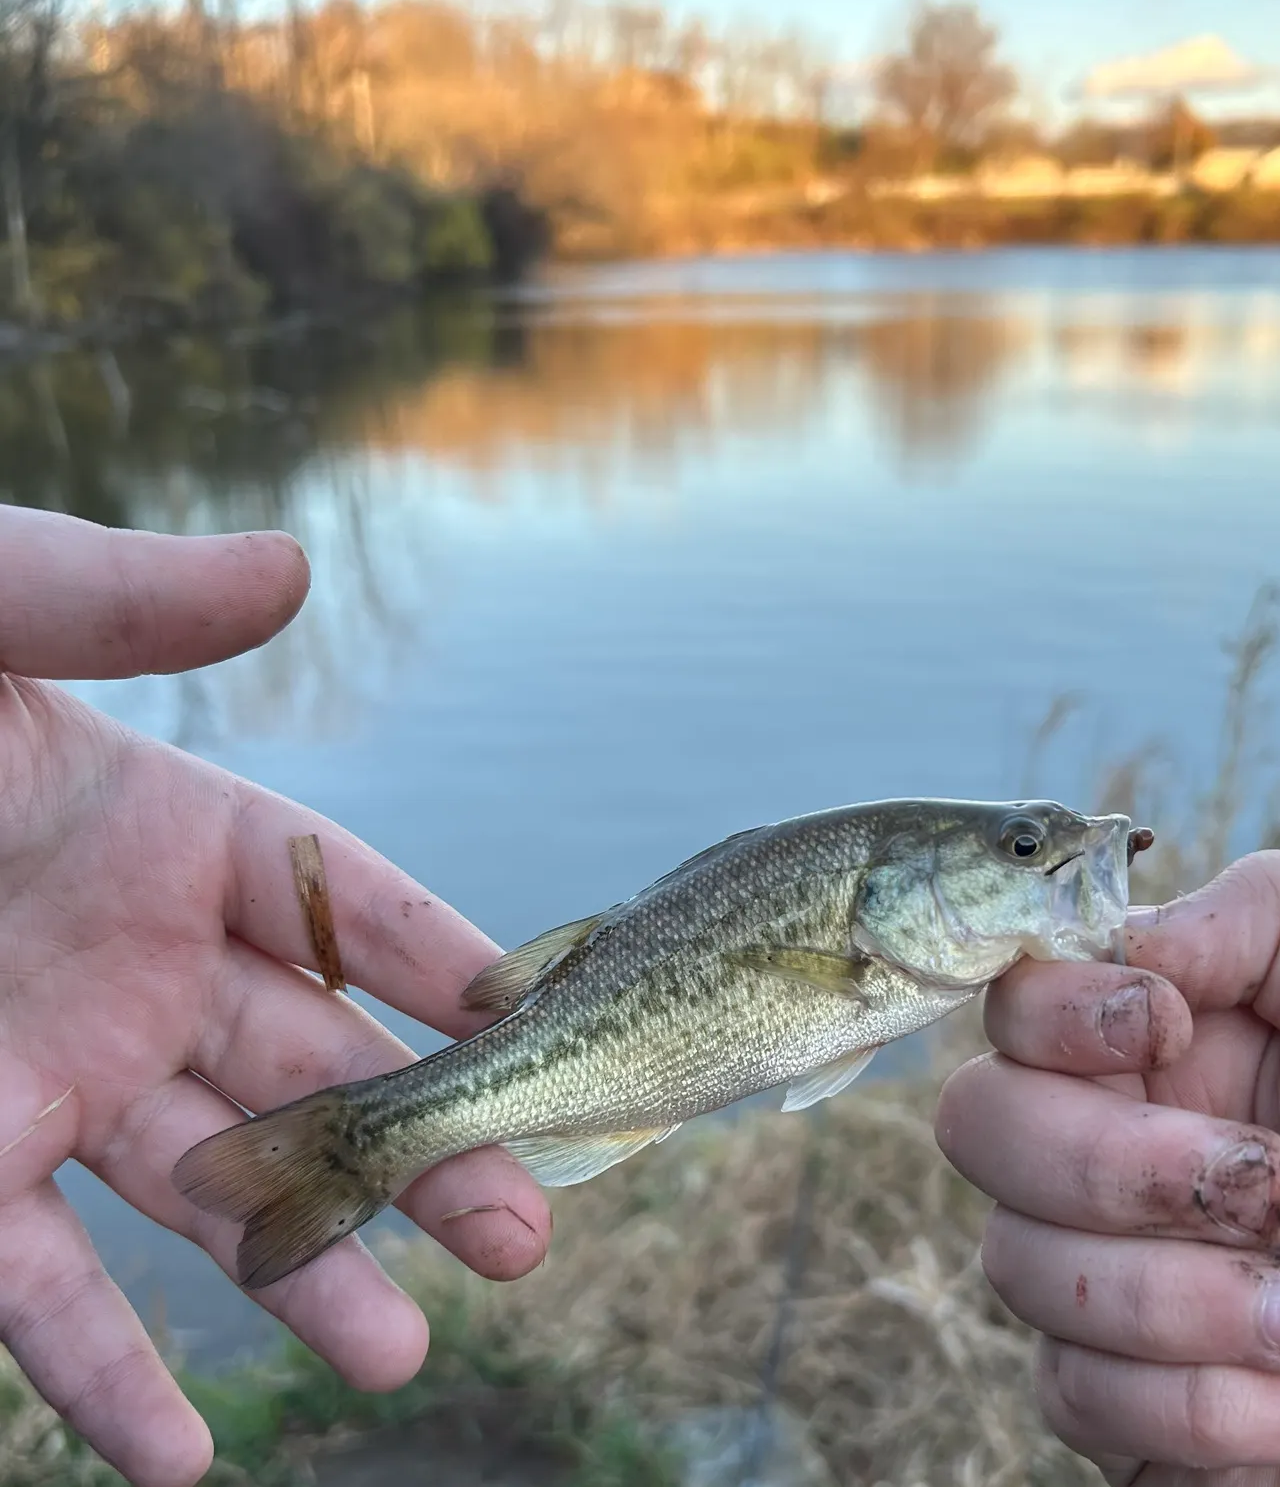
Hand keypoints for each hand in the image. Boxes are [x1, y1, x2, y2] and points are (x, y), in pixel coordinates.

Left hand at [0, 507, 549, 1486]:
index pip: (349, 907)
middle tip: (524, 1230)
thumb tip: (285, 565)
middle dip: (427, 1151)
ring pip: (210, 1192)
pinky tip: (182, 1454)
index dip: (449, 966)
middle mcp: (137, 967)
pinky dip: (105, 1374)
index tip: (544, 1027)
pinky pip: (34, 1290)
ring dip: (304, 1278)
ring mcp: (51, 1075)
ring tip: (404, 1350)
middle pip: (320, 1067)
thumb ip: (126, 601)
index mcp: (170, 832)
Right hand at [936, 849, 1279, 1485]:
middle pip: (982, 1121)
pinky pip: (1073, 1396)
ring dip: (1187, 1303)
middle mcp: (1133, 1154)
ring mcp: (1121, 1282)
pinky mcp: (1129, 1413)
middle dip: (1118, 1165)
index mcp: (1190, 1049)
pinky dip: (1210, 1411)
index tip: (1167, 1027)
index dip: (1058, 1010)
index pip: (1022, 998)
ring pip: (1016, 1263)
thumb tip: (1131, 946)